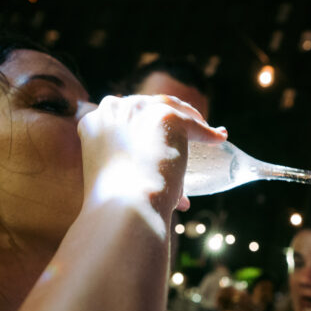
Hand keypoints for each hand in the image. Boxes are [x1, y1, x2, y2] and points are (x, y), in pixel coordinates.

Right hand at [76, 94, 226, 228]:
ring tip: (202, 129)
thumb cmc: (114, 205)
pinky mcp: (167, 117)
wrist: (124, 207)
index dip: (141, 120)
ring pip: (170, 107)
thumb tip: (146, 182)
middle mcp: (113, 109)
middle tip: (180, 130)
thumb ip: (121, 168)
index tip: (151, 130)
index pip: (122, 113)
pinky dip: (207, 133)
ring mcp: (140, 110)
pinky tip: (218, 139)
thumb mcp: (108, 178)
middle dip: (166, 114)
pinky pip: (193, 124)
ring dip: (188, 117)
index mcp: (92, 122)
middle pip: (147, 104)